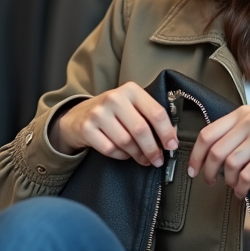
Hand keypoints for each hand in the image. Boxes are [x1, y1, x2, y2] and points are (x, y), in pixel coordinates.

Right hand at [50, 82, 177, 166]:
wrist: (78, 116)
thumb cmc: (112, 113)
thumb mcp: (131, 105)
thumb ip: (149, 115)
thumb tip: (171, 138)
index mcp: (131, 90)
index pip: (156, 112)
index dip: (167, 132)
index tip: (172, 146)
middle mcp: (114, 98)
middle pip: (141, 130)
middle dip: (153, 149)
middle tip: (158, 160)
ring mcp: (98, 113)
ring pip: (126, 142)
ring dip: (138, 155)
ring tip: (143, 159)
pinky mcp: (87, 128)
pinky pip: (111, 149)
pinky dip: (121, 155)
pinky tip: (124, 154)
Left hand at [188, 107, 249, 198]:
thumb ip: (239, 130)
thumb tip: (214, 151)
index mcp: (242, 113)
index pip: (207, 133)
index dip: (196, 154)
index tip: (193, 168)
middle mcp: (249, 121)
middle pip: (215, 151)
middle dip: (208, 171)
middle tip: (210, 182)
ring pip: (229, 164)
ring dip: (227, 181)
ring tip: (232, 187)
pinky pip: (247, 175)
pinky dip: (240, 188)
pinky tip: (242, 191)